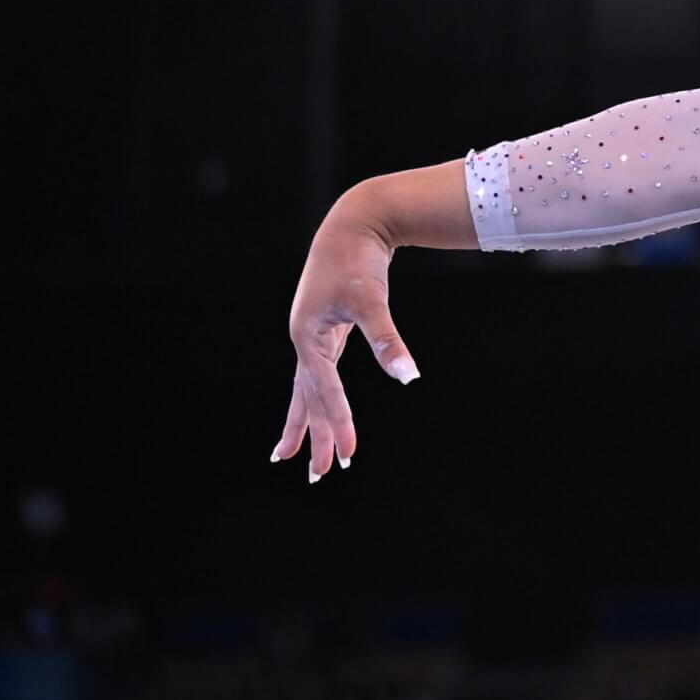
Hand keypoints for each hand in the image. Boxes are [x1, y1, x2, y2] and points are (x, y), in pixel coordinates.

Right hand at [272, 188, 421, 482]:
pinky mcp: (322, 331)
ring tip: (290, 456)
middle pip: (308, 399)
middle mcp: (304, 341)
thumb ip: (387, 338)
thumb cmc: (359, 260)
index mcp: (309, 337)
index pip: (324, 390)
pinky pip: (316, 374)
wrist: (352, 224)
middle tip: (319, 474)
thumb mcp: (372, 300)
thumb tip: (409, 375)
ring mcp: (310, 337)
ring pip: (306, 390)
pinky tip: (316, 408)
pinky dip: (315, 395)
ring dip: (305, 423)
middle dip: (314, 437)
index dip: (338, 421)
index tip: (349, 453)